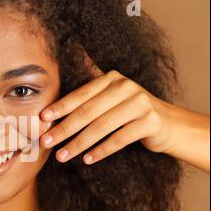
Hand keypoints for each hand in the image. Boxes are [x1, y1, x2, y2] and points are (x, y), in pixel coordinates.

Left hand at [39, 61, 193, 165]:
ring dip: (78, 143)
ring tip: (62, 156)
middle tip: (46, 142)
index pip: (80, 94)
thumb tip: (77, 51)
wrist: (168, 123)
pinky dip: (101, 150)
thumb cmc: (131, 110)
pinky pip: (119, 139)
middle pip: (88, 111)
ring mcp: (139, 104)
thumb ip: (94, 77)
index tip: (42, 118)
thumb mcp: (113, 92)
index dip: (60, 106)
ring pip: (101, 127)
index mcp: (111, 79)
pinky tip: (87, 159)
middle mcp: (125, 87)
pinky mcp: (149, 122)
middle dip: (64, 128)